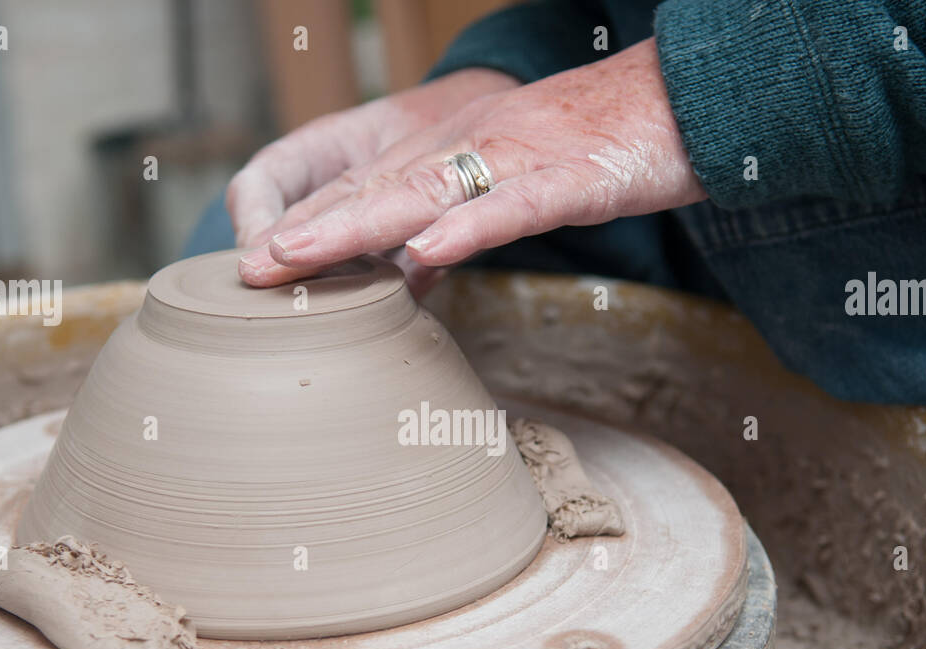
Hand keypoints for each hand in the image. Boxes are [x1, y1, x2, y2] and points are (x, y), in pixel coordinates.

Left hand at [238, 39, 704, 288]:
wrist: (678, 99)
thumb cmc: (597, 150)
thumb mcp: (515, 187)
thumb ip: (459, 223)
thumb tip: (414, 269)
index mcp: (452, 151)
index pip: (365, 191)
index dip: (308, 227)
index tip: (256, 270)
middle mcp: (469, 147)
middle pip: (375, 191)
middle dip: (307, 232)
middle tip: (248, 272)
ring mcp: (514, 160)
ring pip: (423, 193)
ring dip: (355, 226)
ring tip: (296, 256)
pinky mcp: (568, 178)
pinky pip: (512, 206)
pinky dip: (468, 228)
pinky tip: (425, 251)